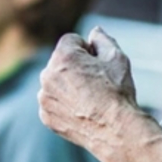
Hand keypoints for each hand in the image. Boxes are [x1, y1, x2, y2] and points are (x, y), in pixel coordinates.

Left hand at [38, 27, 139, 151]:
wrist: (116, 130)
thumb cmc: (117, 92)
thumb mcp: (116, 57)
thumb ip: (102, 39)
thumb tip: (94, 31)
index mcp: (63, 56)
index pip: (71, 40)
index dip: (88, 49)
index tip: (98, 63)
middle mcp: (47, 75)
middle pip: (61, 60)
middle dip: (75, 66)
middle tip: (95, 81)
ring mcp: (44, 97)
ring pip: (55, 82)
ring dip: (68, 84)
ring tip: (89, 98)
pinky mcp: (46, 116)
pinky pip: (53, 102)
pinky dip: (64, 104)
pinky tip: (82, 110)